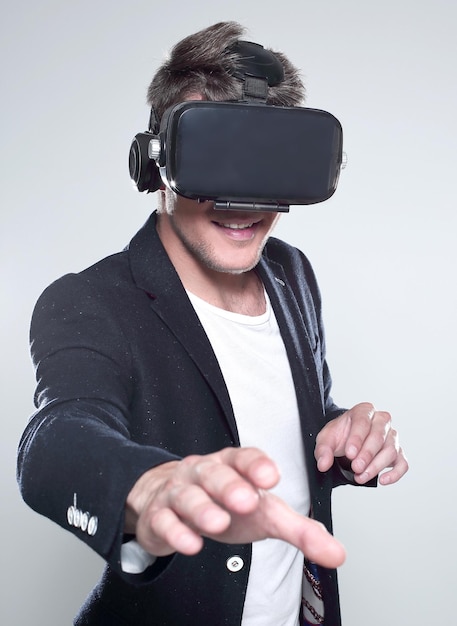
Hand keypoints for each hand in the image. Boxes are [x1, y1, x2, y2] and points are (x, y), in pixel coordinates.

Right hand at [125, 446, 344, 568]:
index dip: (256, 465)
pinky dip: (175, 531)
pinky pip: (164, 519)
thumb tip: (338, 555)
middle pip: (215, 473)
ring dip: (202, 508)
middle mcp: (204, 472)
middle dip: (230, 485)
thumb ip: (299, 531)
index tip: (271, 477)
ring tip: (217, 523)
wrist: (168, 500)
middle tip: (247, 500)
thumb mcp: (263, 514)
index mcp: (232, 466)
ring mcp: (179, 491)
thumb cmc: (223, 503)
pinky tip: (190, 543)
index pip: (244, 458)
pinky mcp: (159, 515)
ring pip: (187, 494)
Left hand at [315, 402, 408, 484]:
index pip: (363, 421)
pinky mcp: (397, 452)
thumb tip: (323, 464)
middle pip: (379, 435)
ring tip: (360, 476)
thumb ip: (323, 450)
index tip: (350, 453)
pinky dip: (395, 473)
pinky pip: (403, 463)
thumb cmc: (340, 436)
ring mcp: (391, 436)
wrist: (348, 442)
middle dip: (367, 454)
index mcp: (364, 411)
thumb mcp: (326, 439)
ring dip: (376, 466)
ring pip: (391, 450)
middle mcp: (381, 420)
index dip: (357, 438)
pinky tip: (382, 480)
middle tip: (356, 467)